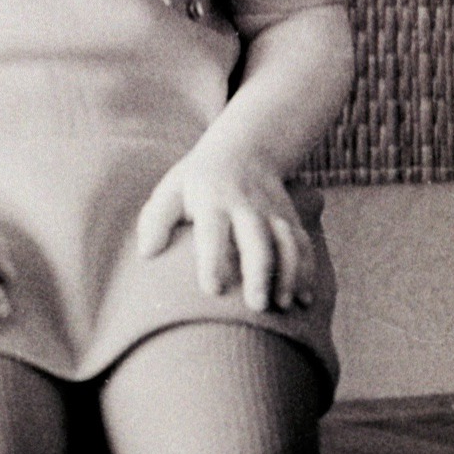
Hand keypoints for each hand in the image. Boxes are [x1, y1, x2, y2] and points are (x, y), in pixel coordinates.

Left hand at [136, 138, 314, 312]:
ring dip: (289, 274)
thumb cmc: (198, 180)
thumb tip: (146, 253)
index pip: (212, 231)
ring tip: (282, 306)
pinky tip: (304, 299)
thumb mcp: (172, 189)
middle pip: (256, 239)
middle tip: (256, 306)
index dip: (212, 259)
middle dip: (259, 272)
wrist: (246, 147)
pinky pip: (303, 244)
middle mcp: (246, 206)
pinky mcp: (290, 218)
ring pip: (286, 242)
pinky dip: (307, 270)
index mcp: (212, 200)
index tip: (212, 289)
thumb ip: (155, 220)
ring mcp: (272, 212)